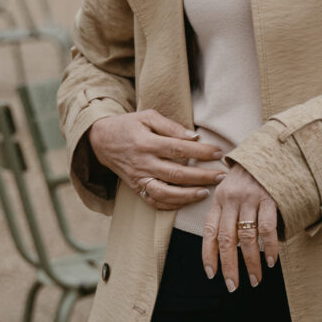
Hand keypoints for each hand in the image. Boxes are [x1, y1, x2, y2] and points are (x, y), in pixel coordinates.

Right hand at [87, 109, 225, 211]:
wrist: (101, 140)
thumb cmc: (128, 126)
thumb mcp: (147, 116)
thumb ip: (170, 126)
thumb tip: (194, 137)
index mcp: (147, 142)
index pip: (179, 149)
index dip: (201, 151)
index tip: (218, 153)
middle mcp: (143, 163)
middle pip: (176, 174)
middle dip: (201, 176)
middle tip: (221, 176)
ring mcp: (139, 178)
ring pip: (165, 193)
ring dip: (187, 195)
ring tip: (206, 193)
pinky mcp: (136, 188)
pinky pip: (154, 202)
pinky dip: (171, 205)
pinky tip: (186, 201)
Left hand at [203, 166, 282, 291]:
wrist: (270, 150)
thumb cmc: (250, 176)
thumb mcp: (231, 190)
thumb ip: (227, 213)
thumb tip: (227, 246)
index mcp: (219, 199)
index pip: (209, 232)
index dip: (208, 255)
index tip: (212, 274)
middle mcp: (231, 199)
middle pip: (226, 239)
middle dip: (229, 266)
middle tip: (233, 286)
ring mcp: (250, 198)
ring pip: (247, 237)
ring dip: (251, 262)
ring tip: (256, 279)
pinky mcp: (270, 197)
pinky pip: (268, 228)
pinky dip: (269, 248)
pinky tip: (272, 261)